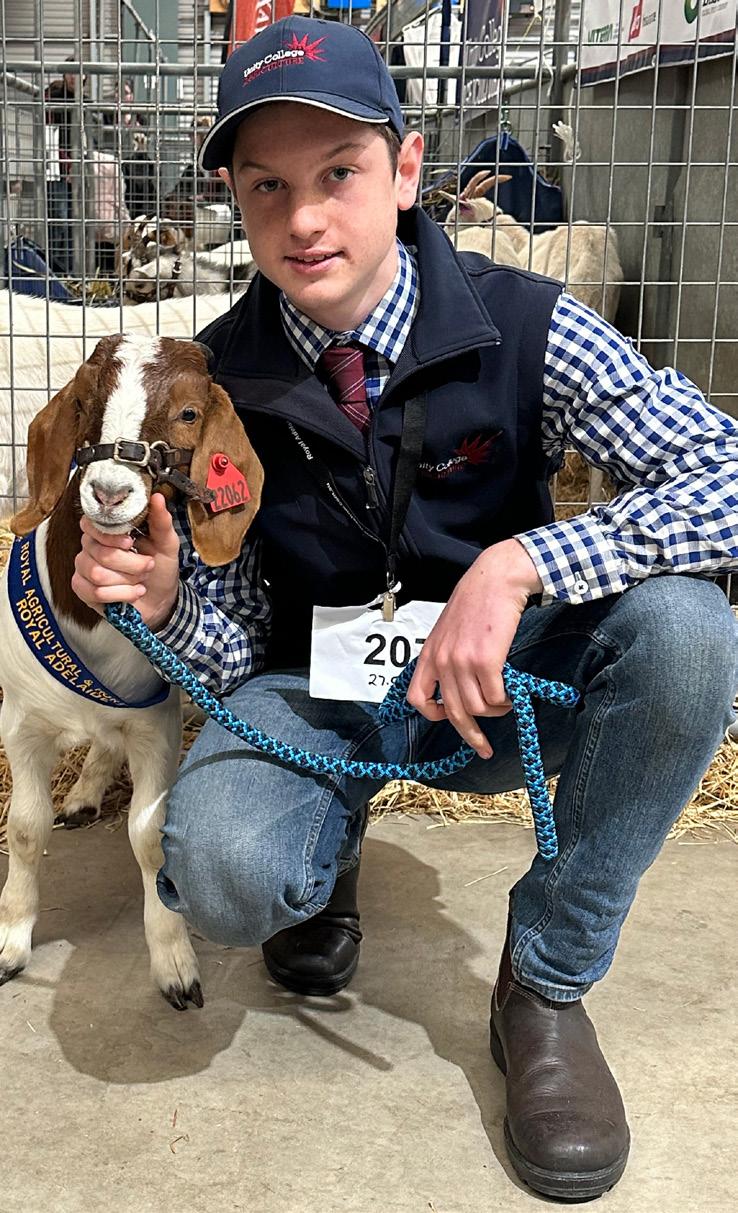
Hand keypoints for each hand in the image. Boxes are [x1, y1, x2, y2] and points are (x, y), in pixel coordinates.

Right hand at [72, 492, 180, 629]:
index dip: (111, 536)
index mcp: (107, 529)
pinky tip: (133, 593)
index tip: (131, 543)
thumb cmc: (160, 568)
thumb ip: (161, 521)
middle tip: (148, 566)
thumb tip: (157, 497)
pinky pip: (95, 592)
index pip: (92, 524)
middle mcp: (90, 545)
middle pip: (101, 554)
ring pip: (98, 574)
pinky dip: (121, 595)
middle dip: (132, 564)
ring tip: (141, 580)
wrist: (161, 599)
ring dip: (128, 580)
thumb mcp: (166, 543)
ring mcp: (83, 567)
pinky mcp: (83, 589)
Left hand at [406, 539, 542, 758]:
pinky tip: (512, 694)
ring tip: (506, 701)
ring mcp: (462, 662)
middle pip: (452, 713)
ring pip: (477, 708)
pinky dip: (506, 701)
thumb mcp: (450, 630)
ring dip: (495, 711)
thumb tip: (459, 683)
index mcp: (430, 654)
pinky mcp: (486, 660)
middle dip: (470, 735)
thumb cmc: (477, 601)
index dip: (432, 714)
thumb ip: (449, 655)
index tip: (447, 719)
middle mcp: (442, 661)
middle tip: (483, 748)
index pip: (417, 697)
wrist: (496, 578)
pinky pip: (495, 696)